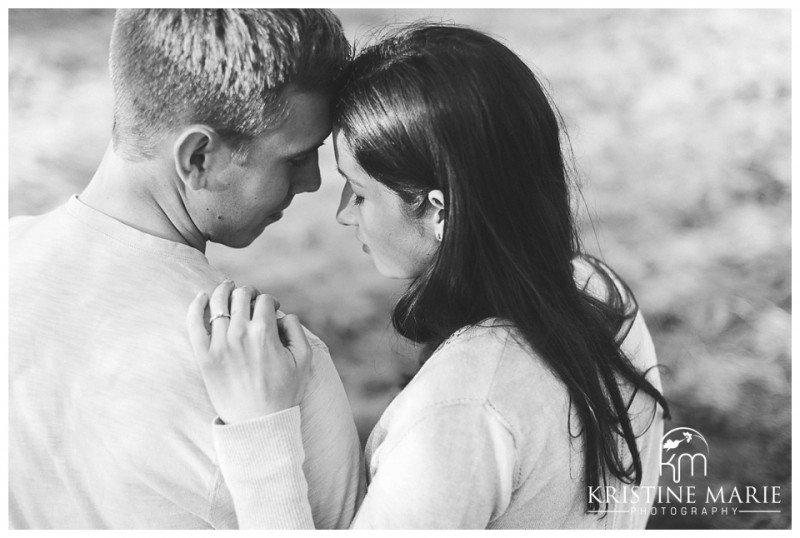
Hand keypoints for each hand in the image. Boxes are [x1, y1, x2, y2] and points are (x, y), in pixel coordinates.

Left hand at [186, 280, 311, 423]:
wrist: (258, 423)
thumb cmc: (284, 393)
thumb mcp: (304, 360)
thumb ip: (296, 330)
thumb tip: (283, 314)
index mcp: (264, 333)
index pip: (264, 301)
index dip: (270, 301)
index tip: (271, 308)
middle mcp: (240, 334)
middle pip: (240, 296)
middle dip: (248, 292)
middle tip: (251, 298)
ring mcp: (219, 345)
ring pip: (217, 303)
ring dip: (224, 291)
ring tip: (227, 288)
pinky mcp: (204, 357)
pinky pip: (194, 323)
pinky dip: (195, 305)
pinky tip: (200, 296)